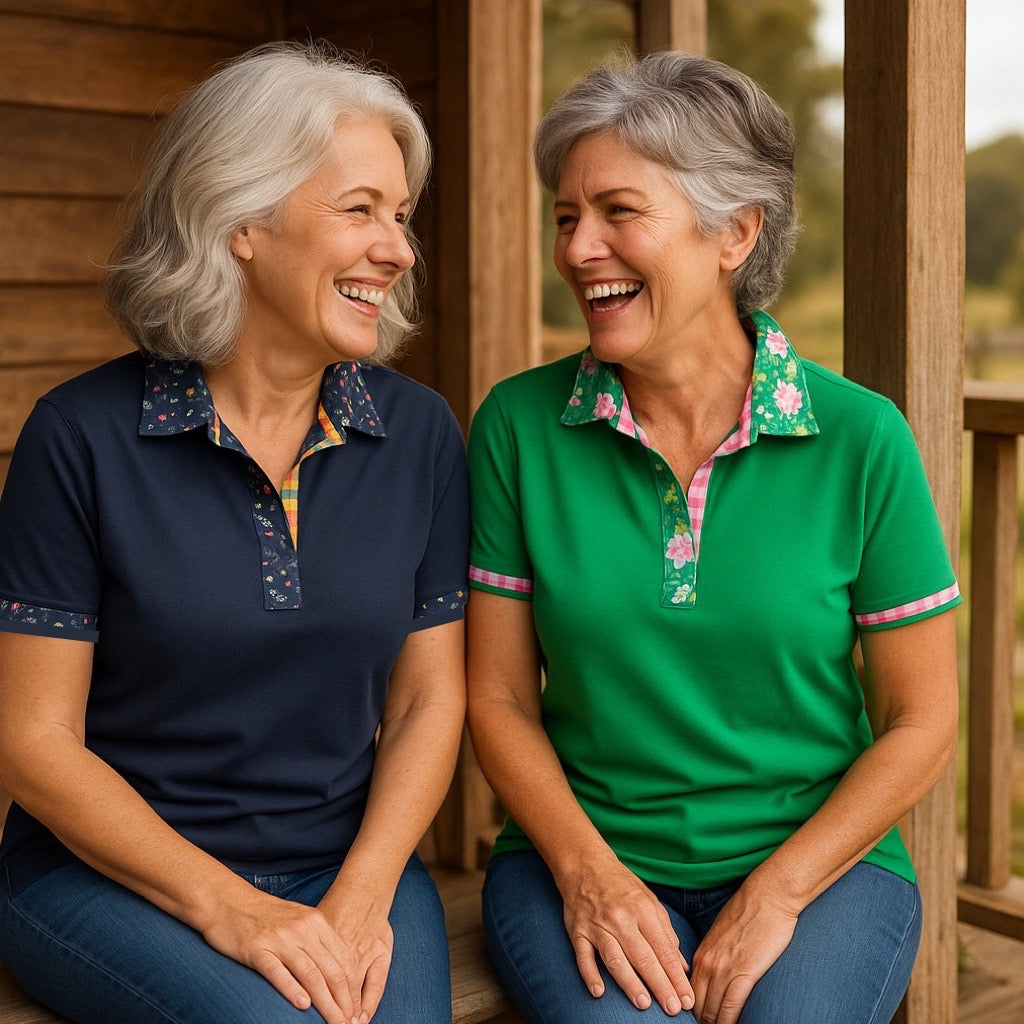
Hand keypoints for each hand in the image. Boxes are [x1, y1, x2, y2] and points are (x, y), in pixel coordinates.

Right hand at [201, 884, 389, 1023]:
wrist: (228, 901)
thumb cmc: (265, 915)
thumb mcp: (299, 920)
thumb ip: (319, 941)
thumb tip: (338, 971)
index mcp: (317, 923)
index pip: (344, 961)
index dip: (353, 990)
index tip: (357, 1012)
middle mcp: (303, 930)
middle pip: (332, 972)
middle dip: (344, 1003)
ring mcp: (280, 940)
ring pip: (311, 975)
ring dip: (325, 1004)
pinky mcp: (257, 950)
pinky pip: (278, 972)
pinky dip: (292, 990)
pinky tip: (302, 1006)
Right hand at [557, 858, 693, 1015]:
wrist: (585, 865)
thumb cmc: (621, 885)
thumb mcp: (649, 900)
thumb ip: (666, 933)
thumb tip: (681, 966)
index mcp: (642, 910)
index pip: (664, 949)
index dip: (676, 976)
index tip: (686, 999)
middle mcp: (621, 918)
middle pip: (643, 957)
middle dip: (660, 985)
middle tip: (673, 1009)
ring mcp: (597, 926)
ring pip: (615, 959)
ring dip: (630, 983)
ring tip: (644, 1004)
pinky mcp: (577, 931)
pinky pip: (583, 956)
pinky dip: (589, 974)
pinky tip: (598, 992)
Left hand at [689, 885, 798, 1023]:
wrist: (767, 897)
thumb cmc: (748, 913)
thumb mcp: (721, 935)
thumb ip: (714, 956)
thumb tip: (713, 975)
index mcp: (701, 955)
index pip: (688, 994)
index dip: (693, 1012)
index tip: (698, 1022)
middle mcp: (707, 963)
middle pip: (696, 1006)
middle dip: (702, 1022)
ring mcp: (723, 968)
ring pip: (711, 1010)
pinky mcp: (743, 972)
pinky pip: (731, 1007)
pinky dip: (729, 1022)